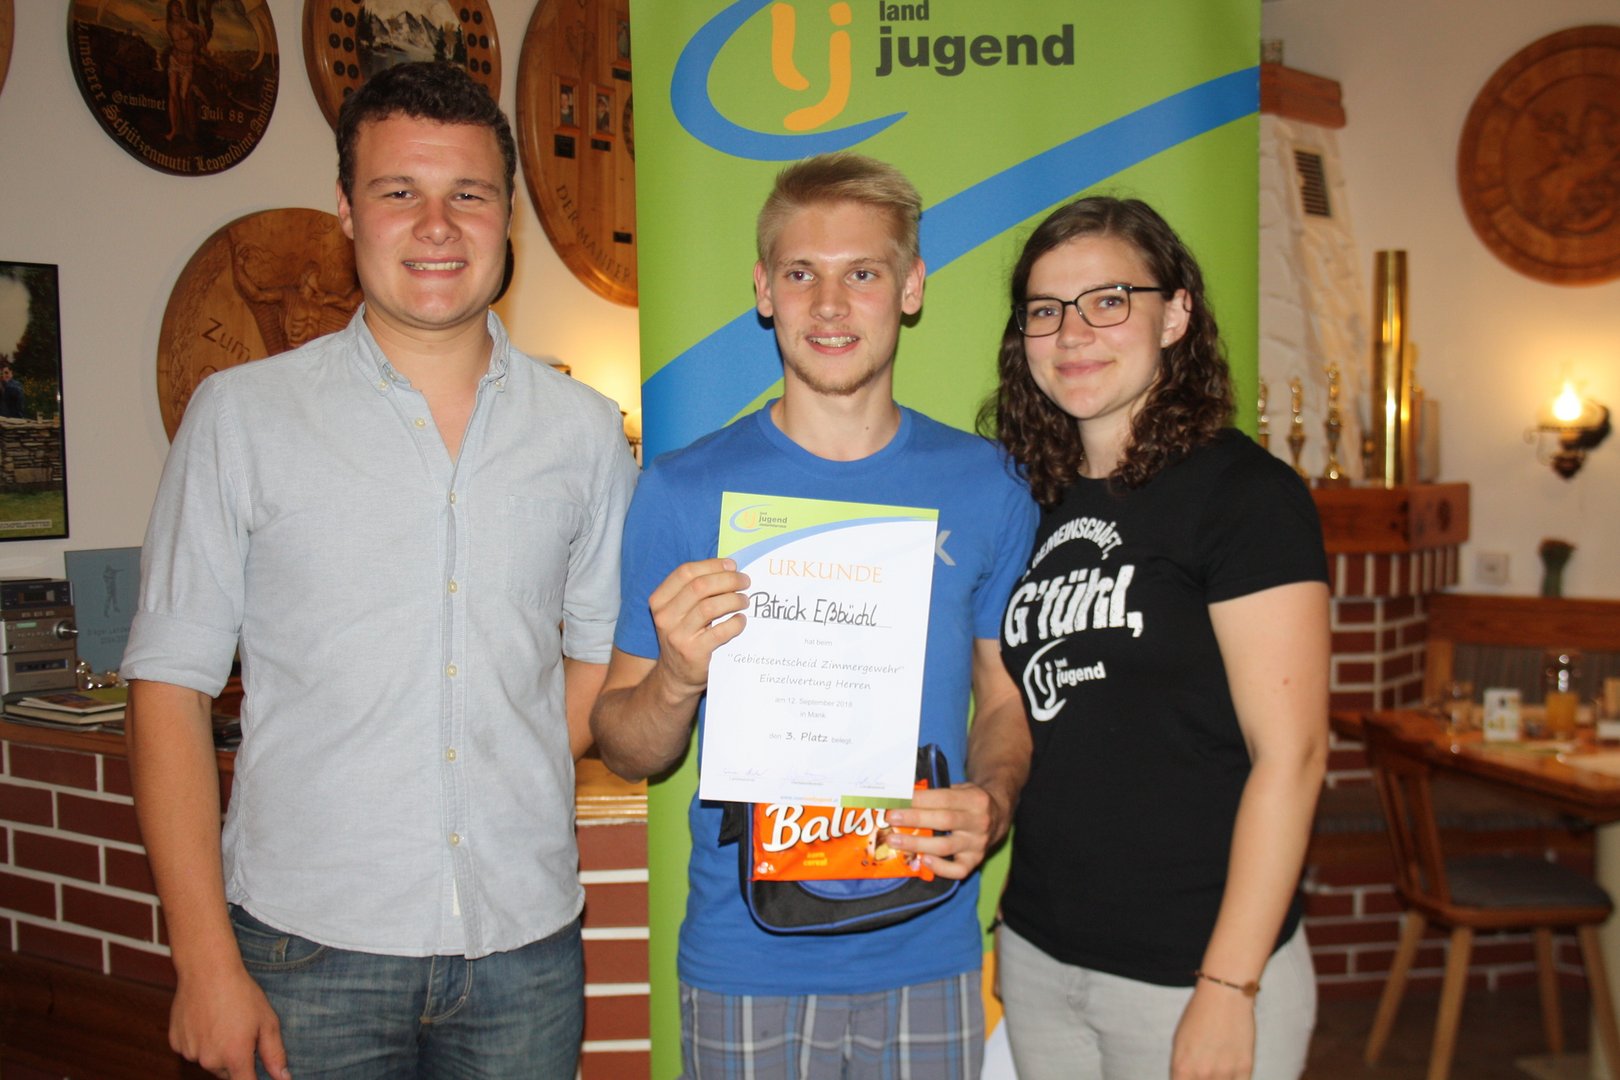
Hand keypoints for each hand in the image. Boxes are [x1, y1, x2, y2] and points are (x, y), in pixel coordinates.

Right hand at [170, 965, 290, 1079]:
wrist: (207, 970)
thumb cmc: (241, 993)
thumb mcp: (267, 1021)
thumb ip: (275, 1054)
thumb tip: (283, 1078)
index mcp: (235, 1056)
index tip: (254, 1070)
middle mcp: (209, 1060)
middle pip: (227, 1073)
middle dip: (236, 1060)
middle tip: (242, 1032)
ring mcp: (190, 1052)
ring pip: (209, 1061)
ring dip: (217, 1051)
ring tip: (223, 1021)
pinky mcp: (176, 1043)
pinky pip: (192, 1050)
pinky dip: (199, 1041)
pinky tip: (206, 1020)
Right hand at [647, 558, 749, 696]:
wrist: (675, 675)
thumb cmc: (684, 635)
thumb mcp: (679, 611)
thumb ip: (695, 590)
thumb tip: (730, 568)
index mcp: (659, 600)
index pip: (685, 572)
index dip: (712, 565)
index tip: (732, 565)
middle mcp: (664, 616)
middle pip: (700, 586)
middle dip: (728, 580)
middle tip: (745, 582)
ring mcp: (678, 635)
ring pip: (711, 607)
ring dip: (734, 600)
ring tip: (745, 601)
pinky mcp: (694, 652)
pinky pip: (721, 632)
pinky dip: (736, 623)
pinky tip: (741, 620)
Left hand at [883, 782, 1008, 879]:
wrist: (998, 816)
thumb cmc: (969, 802)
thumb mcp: (960, 790)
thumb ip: (937, 794)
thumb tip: (903, 797)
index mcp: (975, 800)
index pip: (944, 798)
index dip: (919, 799)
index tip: (897, 799)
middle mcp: (979, 822)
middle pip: (943, 821)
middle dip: (914, 819)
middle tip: (891, 818)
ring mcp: (978, 844)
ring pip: (945, 847)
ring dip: (916, 844)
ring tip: (894, 841)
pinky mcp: (976, 861)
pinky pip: (958, 870)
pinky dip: (939, 868)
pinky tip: (922, 860)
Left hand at [1170, 982, 1254, 1079]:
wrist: (1224, 996)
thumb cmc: (1198, 1015)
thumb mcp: (1179, 1042)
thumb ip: (1183, 1069)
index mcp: (1182, 1067)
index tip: (1192, 1075)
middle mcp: (1202, 1074)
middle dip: (1203, 1078)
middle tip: (1207, 1064)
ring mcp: (1225, 1073)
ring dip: (1220, 1078)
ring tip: (1218, 1061)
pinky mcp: (1245, 1069)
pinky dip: (1234, 1078)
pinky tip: (1230, 1067)